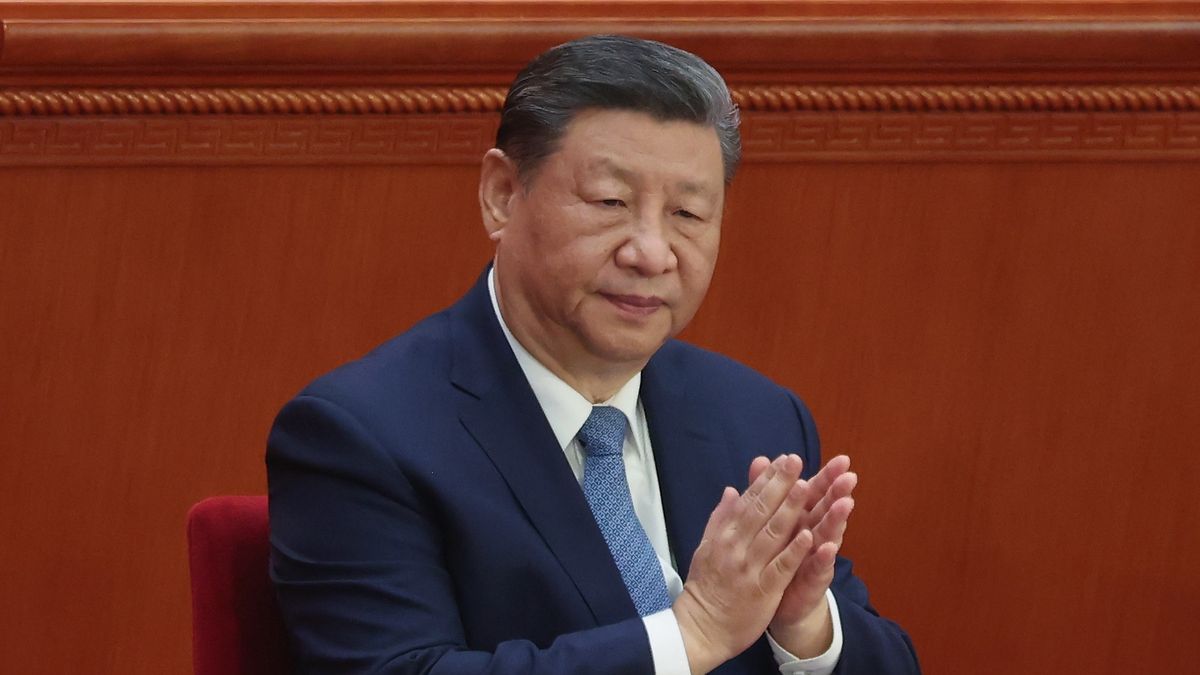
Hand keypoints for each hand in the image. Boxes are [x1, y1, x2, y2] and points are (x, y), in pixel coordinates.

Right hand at [672, 454, 812, 673]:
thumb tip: (733, 490)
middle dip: (780, 483)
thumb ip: (721, 518)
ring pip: (773, 533)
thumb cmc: (706, 587)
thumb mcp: (706, 547)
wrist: (701, 628)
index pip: (748, 500)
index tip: (781, 459)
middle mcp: (736, 547)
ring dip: (790, 508)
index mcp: (724, 535)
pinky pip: (781, 567)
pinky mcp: (763, 590)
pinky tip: (810, 535)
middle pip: (761, 510)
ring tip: (807, 485)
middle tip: (796, 459)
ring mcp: (750, 568)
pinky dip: (795, 550)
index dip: (766, 479)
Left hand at [748, 454, 856, 657]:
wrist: (777, 600)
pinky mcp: (812, 579)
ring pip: (827, 534)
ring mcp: (815, 556)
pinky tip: (828, 547)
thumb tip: (761, 459)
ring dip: (837, 519)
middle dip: (839, 493)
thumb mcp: (771, 521)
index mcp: (801, 516)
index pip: (816, 492)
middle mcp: (813, 532)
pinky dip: (823, 556)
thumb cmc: (776, 555)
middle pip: (827, 509)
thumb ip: (767, 491)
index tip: (842, 459)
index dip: (828, 476)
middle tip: (850, 476)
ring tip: (846, 503)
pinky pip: (817, 566)